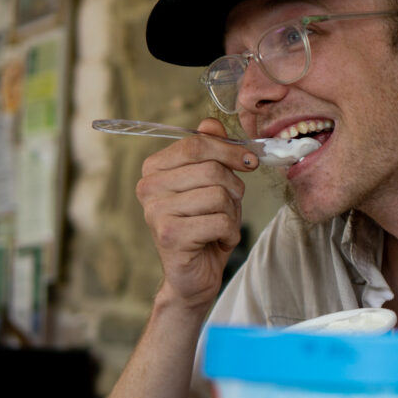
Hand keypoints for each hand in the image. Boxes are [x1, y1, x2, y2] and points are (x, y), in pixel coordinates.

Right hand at [136, 117, 257, 308]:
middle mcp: (148, 188)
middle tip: (230, 205)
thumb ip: (210, 150)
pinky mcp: (170, 235)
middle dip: (234, 188)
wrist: (194, 275)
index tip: (250, 162)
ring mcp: (155, 212)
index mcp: (154, 169)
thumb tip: (210, 123)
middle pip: (211, 169)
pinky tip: (217, 240)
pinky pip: (220, 221)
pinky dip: (230, 232)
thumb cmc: (205, 224)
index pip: (197, 143)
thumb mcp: (211, 183)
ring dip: (232, 213)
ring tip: (220, 225)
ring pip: (219, 195)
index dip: (230, 150)